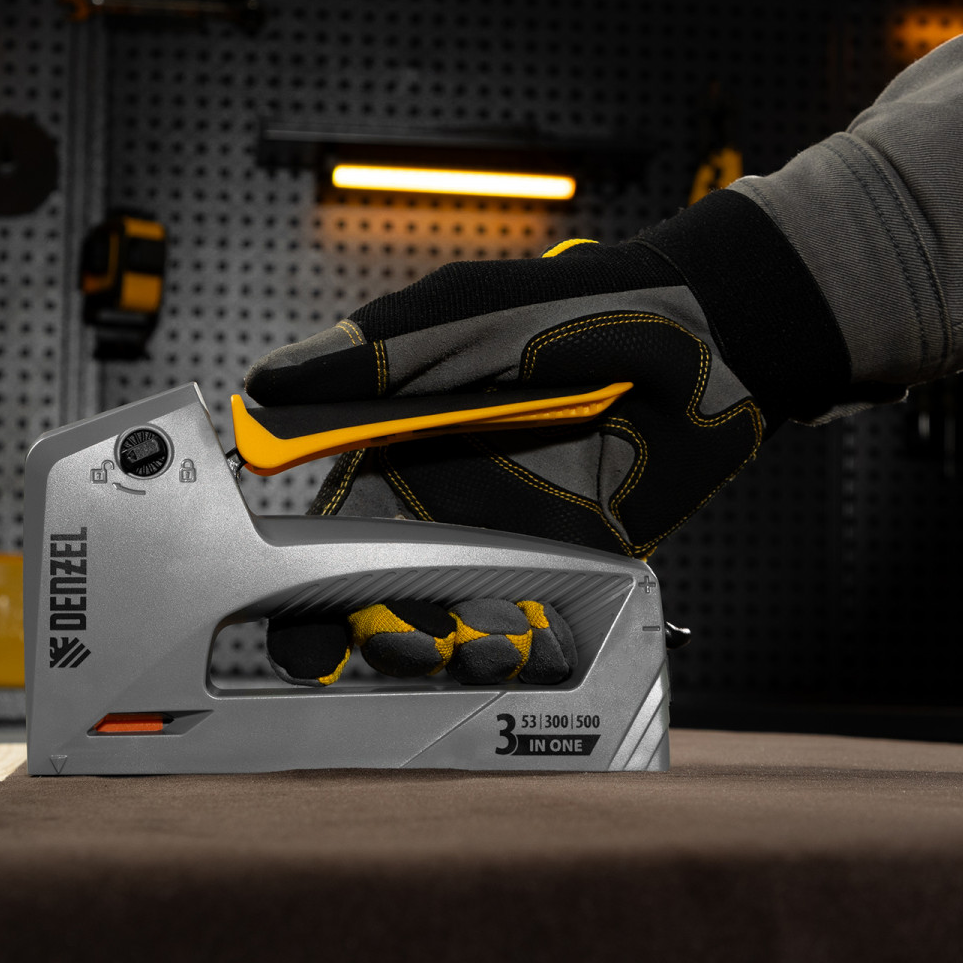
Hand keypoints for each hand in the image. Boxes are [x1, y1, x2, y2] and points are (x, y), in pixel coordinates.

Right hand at [247, 189, 854, 682]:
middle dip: (374, 636)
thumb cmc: (573, 309)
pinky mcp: (579, 566)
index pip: (332, 534)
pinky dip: (520, 652)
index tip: (291, 623)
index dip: (303, 584)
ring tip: (458, 652)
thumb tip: (260, 389)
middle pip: (386, 597)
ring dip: (443, 653)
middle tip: (390, 646)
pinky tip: (518, 652)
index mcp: (401, 453)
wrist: (702, 337)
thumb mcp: (455, 318)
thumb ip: (363, 358)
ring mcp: (514, 539)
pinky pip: (537, 625)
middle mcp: (449, 506)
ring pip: (455, 623)